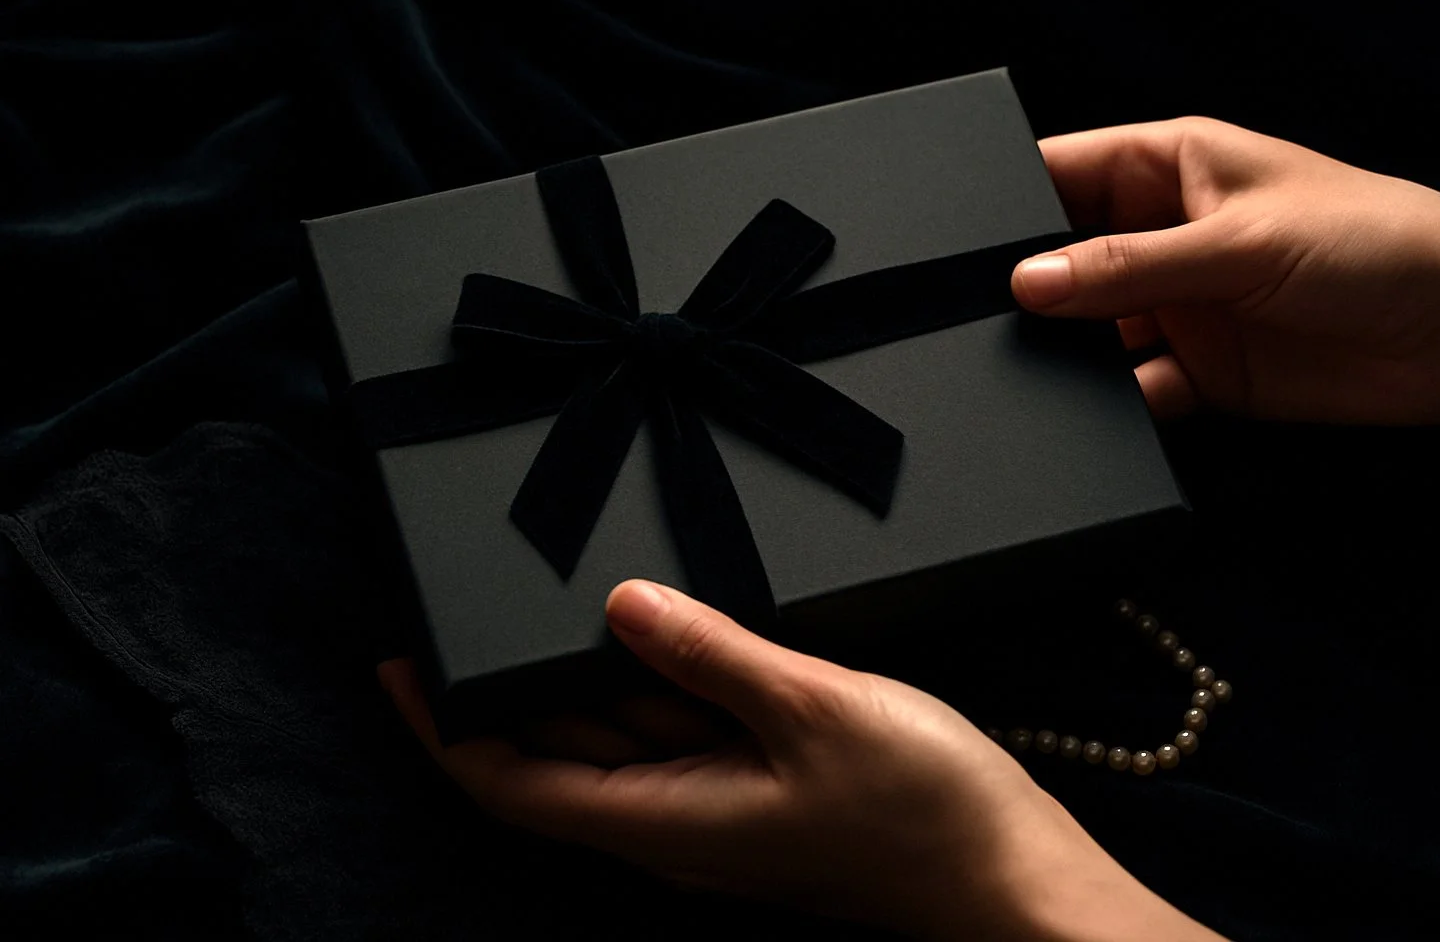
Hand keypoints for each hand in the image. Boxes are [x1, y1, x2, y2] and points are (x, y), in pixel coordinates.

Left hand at [379, 580, 1222, 940]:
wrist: (1010, 877)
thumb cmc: (925, 815)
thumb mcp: (814, 710)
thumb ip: (710, 654)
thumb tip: (618, 607)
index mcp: (665, 820)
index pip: (513, 784)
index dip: (442, 730)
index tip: (396, 666)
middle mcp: (676, 819)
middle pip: (557, 752)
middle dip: (501, 686)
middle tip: (463, 603)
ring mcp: (718, 804)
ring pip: (616, 734)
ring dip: (575, 675)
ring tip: (547, 597)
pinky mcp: (759, 783)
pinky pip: (677, 726)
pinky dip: (650, 677)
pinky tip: (660, 626)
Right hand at [1013, 117, 1439, 448]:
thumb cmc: (1376, 243)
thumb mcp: (1237, 241)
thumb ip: (1128, 266)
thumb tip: (1028, 281)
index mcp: (1174, 168)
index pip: (1067, 172)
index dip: (1013, 201)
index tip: (962, 242)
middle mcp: (1167, 236)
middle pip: (1067, 259)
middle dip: (1031, 287)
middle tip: (987, 314)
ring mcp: (1181, 307)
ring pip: (1090, 331)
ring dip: (1067, 352)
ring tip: (1035, 366)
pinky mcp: (1201, 374)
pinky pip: (1131, 391)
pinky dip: (1112, 406)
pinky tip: (1098, 411)